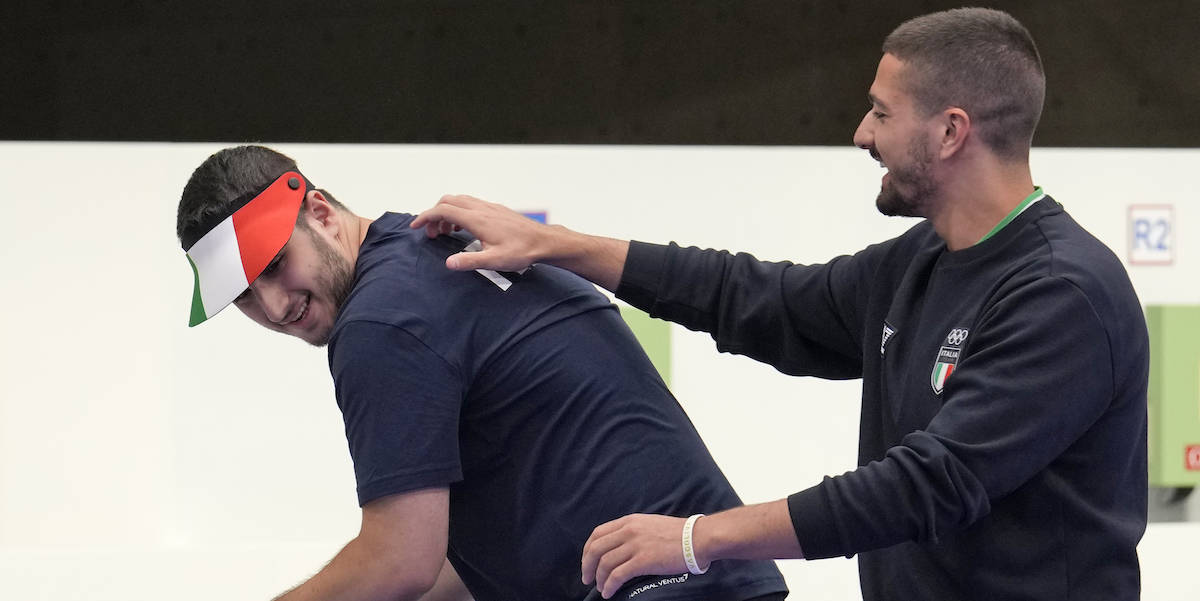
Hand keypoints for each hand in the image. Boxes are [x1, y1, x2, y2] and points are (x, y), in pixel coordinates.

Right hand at [411, 194, 553, 272]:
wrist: (544, 241)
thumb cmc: (522, 251)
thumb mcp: (495, 261)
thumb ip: (470, 261)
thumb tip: (448, 262)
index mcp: (477, 219)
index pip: (443, 210)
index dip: (426, 217)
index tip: (415, 227)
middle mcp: (482, 208)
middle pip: (448, 201)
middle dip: (434, 214)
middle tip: (431, 234)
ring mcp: (489, 207)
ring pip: (460, 201)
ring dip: (447, 213)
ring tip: (445, 233)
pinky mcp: (496, 210)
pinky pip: (471, 204)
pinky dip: (460, 212)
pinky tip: (464, 229)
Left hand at [581, 514, 702, 598]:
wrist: (698, 538)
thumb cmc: (678, 534)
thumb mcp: (649, 524)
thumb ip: (633, 532)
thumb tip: (619, 547)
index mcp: (629, 521)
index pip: (598, 533)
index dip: (588, 550)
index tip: (587, 562)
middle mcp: (629, 531)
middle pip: (596, 548)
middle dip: (587, 566)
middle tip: (587, 579)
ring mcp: (635, 545)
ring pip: (605, 563)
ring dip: (599, 579)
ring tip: (601, 588)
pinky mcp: (643, 560)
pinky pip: (618, 575)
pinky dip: (609, 586)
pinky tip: (609, 593)